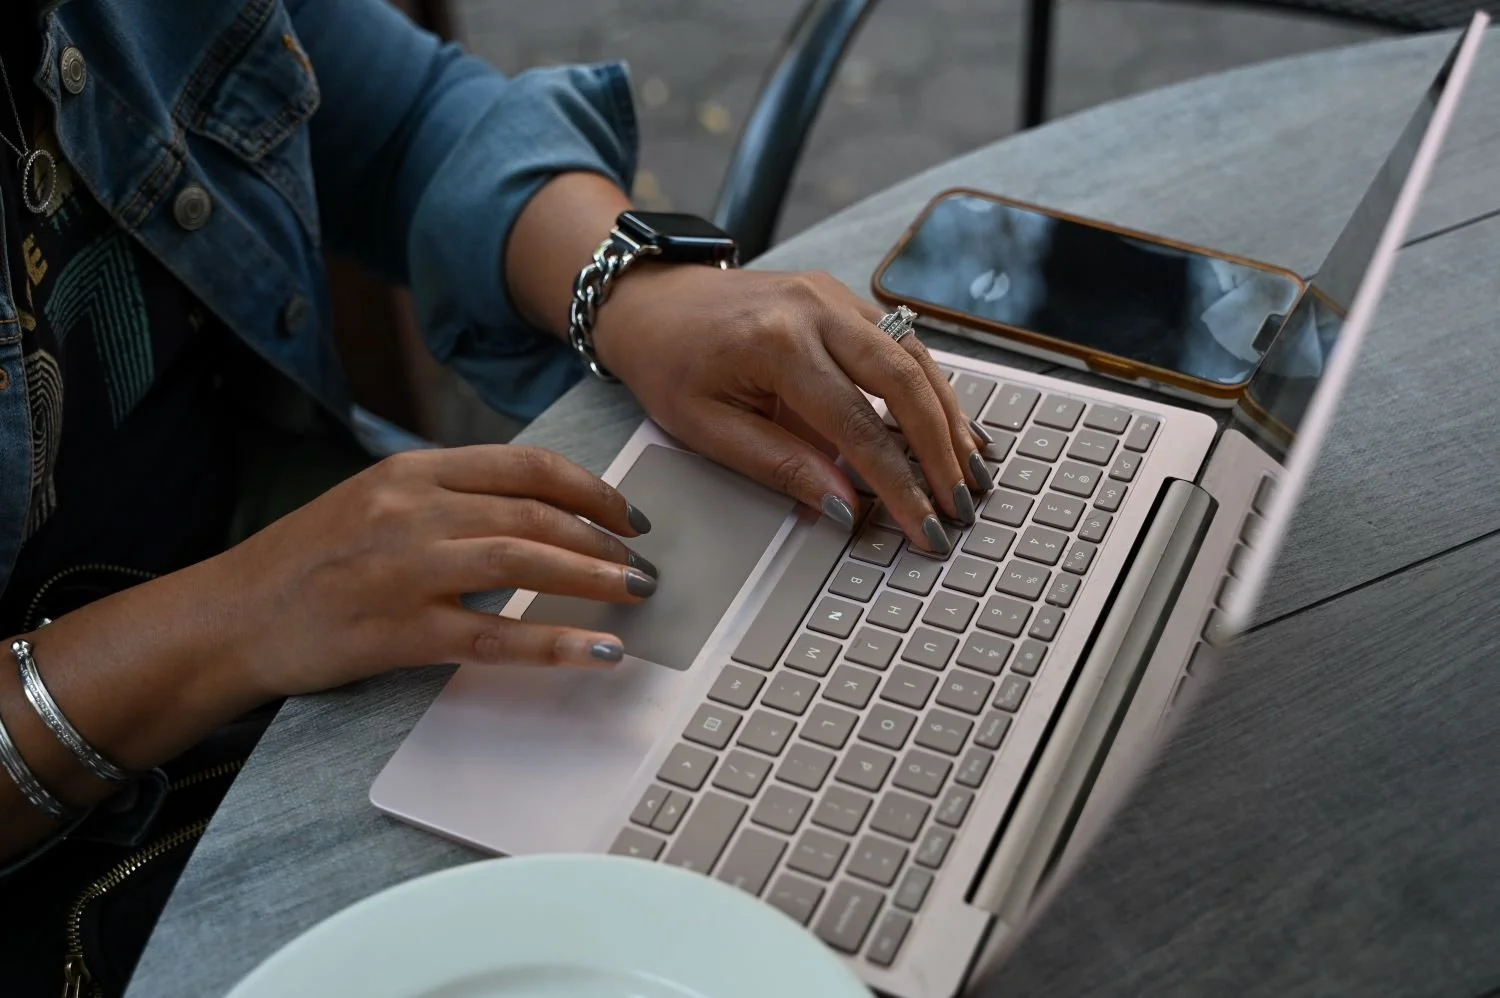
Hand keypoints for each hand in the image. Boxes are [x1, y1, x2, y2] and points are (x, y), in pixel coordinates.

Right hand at [218, 446, 658, 696]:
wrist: (230, 616)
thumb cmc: (308, 561)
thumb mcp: (375, 501)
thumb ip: (447, 498)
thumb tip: (533, 511)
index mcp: (414, 471)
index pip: (527, 466)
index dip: (590, 490)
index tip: (627, 514)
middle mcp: (414, 509)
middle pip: (536, 513)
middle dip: (605, 539)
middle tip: (644, 564)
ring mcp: (407, 569)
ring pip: (526, 562)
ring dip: (594, 578)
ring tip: (637, 593)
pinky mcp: (400, 631)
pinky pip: (496, 637)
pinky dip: (555, 643)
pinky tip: (599, 649)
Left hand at [591, 266, 993, 552]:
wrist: (652, 300)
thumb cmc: (669, 364)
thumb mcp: (706, 428)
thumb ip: (781, 466)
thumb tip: (845, 509)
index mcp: (776, 343)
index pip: (856, 424)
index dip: (897, 481)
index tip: (923, 526)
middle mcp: (816, 309)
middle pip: (904, 381)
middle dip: (940, 450)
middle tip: (962, 505)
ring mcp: (834, 296)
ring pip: (914, 357)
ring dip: (948, 418)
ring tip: (971, 473)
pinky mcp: (842, 298)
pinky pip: (902, 343)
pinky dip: (931, 388)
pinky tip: (951, 428)